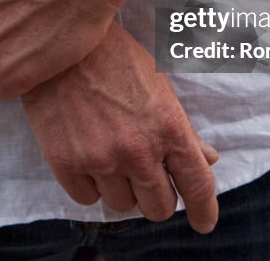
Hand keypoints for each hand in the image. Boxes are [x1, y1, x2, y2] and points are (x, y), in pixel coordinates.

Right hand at [22, 23, 219, 232]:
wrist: (59, 46)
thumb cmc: (115, 60)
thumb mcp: (159, 87)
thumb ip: (184, 129)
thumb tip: (209, 159)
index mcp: (169, 127)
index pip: (197, 186)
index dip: (204, 211)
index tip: (203, 223)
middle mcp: (138, 149)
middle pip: (159, 207)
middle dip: (157, 197)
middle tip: (147, 177)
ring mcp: (100, 159)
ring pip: (122, 205)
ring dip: (122, 188)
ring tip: (112, 157)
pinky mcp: (65, 163)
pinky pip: (87, 199)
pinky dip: (90, 185)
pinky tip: (88, 158)